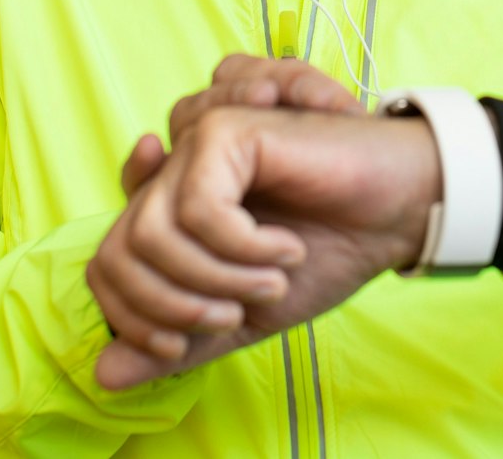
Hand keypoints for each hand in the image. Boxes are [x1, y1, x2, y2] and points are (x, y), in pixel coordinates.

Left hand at [90, 58, 368, 388]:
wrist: (397, 212)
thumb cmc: (331, 249)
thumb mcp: (246, 312)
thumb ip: (182, 339)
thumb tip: (105, 373)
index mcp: (174, 209)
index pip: (106, 263)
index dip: (134, 315)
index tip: (186, 341)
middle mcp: (176, 172)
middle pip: (118, 252)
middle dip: (172, 306)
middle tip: (233, 316)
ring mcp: (197, 144)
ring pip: (151, 233)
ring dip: (214, 278)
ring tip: (270, 279)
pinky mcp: (227, 129)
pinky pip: (198, 209)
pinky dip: (242, 247)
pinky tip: (284, 248)